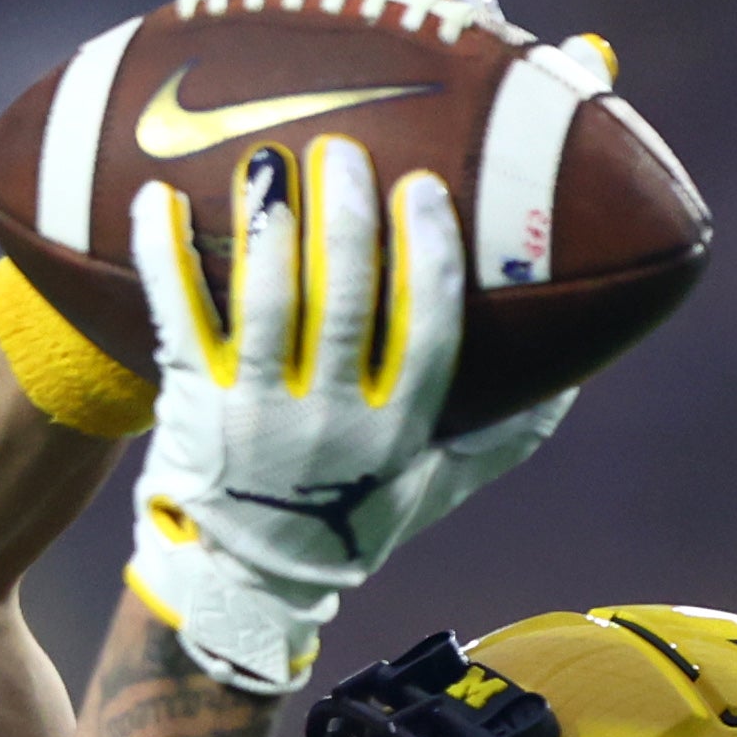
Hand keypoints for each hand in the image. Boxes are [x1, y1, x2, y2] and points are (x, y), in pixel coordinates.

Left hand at [119, 141, 570, 695]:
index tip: (424, 190)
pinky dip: (164, 257)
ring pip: (265, 309)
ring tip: (269, 160)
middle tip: (343, 153)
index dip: (427, 259)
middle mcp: (327, 424)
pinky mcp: (193, 406)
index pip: (425, 334)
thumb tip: (579, 372)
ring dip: (267, 229)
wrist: (244, 584)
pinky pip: (178, 320)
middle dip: (345, 221)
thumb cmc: (350, 521)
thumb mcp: (438, 489)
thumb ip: (507, 434)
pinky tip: (156, 198)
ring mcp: (256, 414)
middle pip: (342, 305)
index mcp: (395, 432)